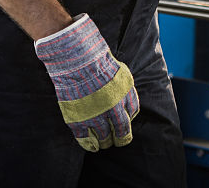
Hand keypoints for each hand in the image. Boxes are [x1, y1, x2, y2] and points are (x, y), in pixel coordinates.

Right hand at [34, 14, 138, 151]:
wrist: (77, 60)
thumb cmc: (97, 62)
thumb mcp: (120, 73)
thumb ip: (124, 89)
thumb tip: (127, 104)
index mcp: (125, 96)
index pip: (131, 114)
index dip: (128, 121)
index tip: (124, 124)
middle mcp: (113, 108)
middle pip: (121, 130)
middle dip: (121, 138)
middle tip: (118, 141)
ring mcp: (96, 115)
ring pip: (104, 137)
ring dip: (105, 141)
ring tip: (104, 143)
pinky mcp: (79, 120)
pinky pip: (85, 138)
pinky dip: (89, 144)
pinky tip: (91, 146)